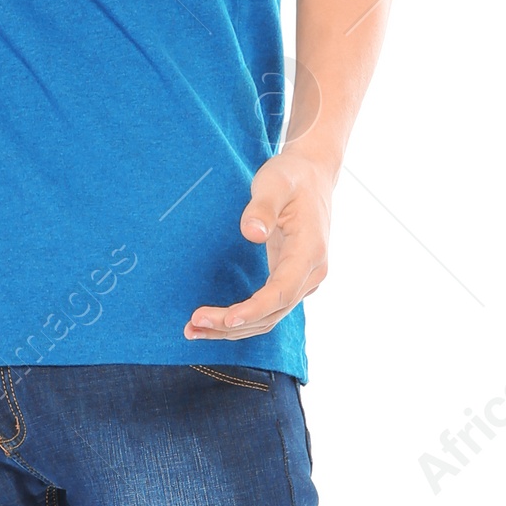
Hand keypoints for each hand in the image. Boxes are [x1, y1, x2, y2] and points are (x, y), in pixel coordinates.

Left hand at [184, 146, 333, 340]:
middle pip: (272, 312)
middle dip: (233, 324)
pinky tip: (215, 321)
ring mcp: (303, 280)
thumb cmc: (291, 177)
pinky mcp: (291, 280)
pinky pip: (268, 309)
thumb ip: (263, 207)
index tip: (228, 318)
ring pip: (269, 317)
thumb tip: (252, 233)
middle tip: (193, 324)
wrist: (312, 175)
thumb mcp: (274, 183)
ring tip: (194, 330)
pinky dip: (242, 319)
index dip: (255, 309)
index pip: (282, 291)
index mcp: (310, 252)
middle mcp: (311, 272)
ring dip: (233, 328)